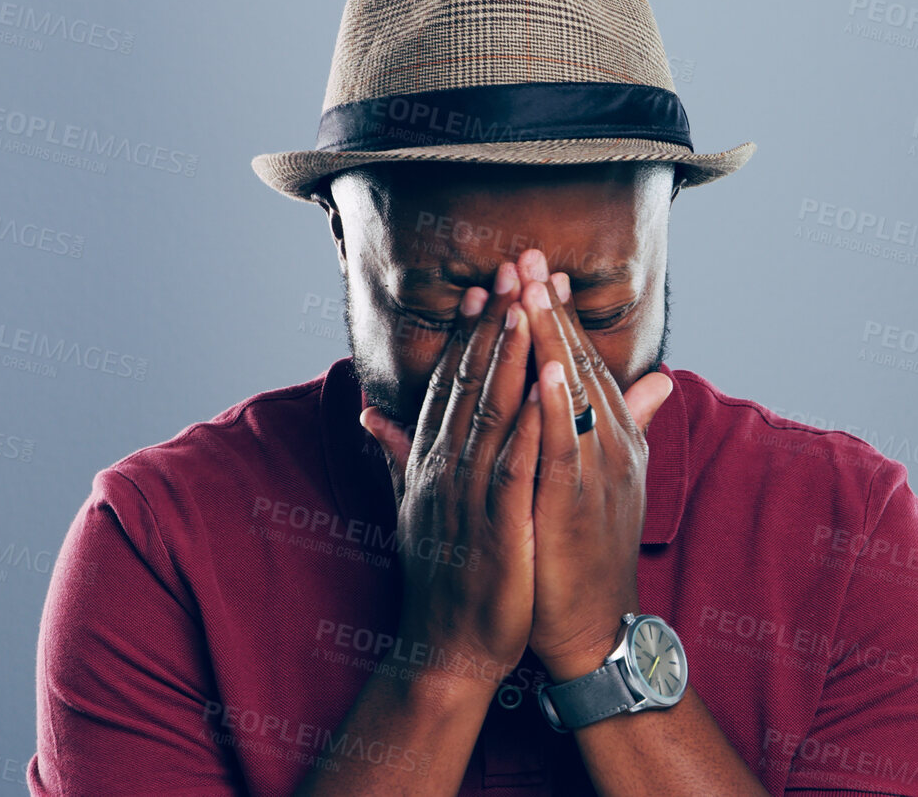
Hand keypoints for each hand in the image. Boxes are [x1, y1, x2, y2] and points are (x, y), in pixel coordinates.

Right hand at [359, 261, 541, 691]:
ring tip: (527, 302)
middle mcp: (442, 468)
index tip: (482, 288)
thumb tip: (368, 412)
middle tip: (511, 269)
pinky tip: (550, 380)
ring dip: (510, 353)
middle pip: (469, 383)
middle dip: (491, 323)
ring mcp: (467, 495)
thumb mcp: (415, 506)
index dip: (466, 334)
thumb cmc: (441, 579)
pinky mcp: (496, 523)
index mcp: (429, 462)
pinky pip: (515, 460)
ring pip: (490, 410)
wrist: (447, 649)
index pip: (448, 385)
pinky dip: (532, 417)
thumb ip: (397, 454)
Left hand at [514, 249, 674, 681]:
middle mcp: (610, 445)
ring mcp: (599, 472)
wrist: (589, 627)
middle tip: (526, 255)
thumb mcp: (592, 478)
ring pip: (573, 395)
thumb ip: (610, 425)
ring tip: (530, 290)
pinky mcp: (579, 504)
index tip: (534, 269)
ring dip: (551, 340)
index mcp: (607, 437)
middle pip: (578, 363)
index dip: (557, 315)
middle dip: (549, 309)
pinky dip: (559, 407)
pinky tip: (548, 370)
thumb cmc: (579, 553)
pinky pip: (568, 447)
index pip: (580, 362)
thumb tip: (657, 381)